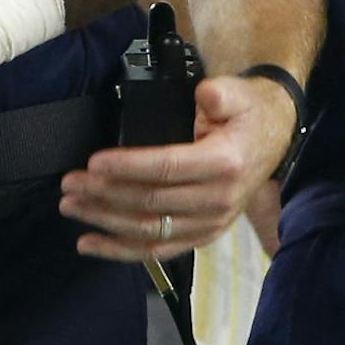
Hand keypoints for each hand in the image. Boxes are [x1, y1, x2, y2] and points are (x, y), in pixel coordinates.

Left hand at [59, 73, 297, 262]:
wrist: (274, 138)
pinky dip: (121, 251)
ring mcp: (211, 223)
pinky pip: (158, 251)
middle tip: (71, 183)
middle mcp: (218, 200)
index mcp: (224, 164)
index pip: (167, 168)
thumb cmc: (249, 115)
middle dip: (105, 194)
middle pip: (151, 202)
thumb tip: (204, 95)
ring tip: (71, 207)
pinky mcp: (202, 236)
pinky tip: (90, 243)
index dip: (128, 166)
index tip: (94, 162)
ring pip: (149, 231)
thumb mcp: (240, 93)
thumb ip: (221, 93)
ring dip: (105, 221)